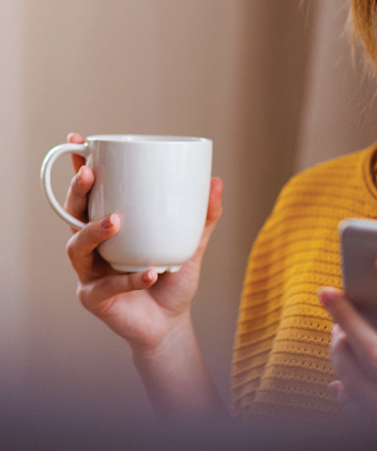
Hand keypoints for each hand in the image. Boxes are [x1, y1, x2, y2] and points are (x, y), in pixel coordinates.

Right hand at [63, 133, 222, 354]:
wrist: (170, 323)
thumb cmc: (173, 276)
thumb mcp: (191, 242)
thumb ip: (203, 216)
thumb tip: (217, 181)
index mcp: (108, 224)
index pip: (90, 192)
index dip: (79, 166)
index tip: (77, 140)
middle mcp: (92, 246)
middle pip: (72, 213)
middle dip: (78, 191)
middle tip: (90, 174)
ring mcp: (89, 273)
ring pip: (76, 247)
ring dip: (93, 231)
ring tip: (115, 221)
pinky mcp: (94, 299)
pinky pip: (106, 287)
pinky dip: (128, 279)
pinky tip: (149, 273)